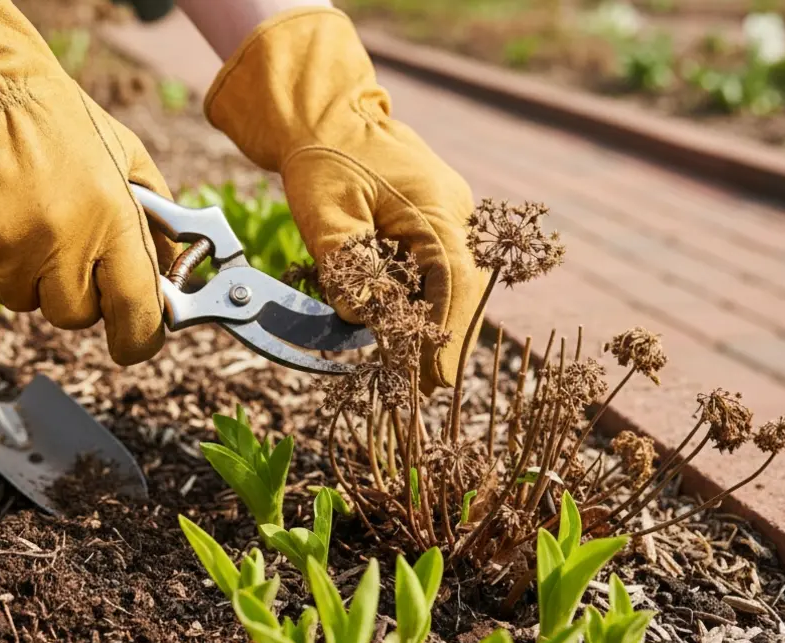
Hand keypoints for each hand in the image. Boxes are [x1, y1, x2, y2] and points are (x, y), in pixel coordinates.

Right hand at [0, 0, 172, 363]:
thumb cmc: (56, 121)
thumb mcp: (127, 157)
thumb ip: (158, 221)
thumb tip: (174, 275)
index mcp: (114, 219)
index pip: (137, 312)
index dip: (139, 337)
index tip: (135, 341)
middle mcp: (64, 242)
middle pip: (75, 316)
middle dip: (71, 289)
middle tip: (59, 239)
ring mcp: (9, 250)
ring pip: (22, 303)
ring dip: (21, 273)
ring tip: (18, 215)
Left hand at [202, 7, 485, 390]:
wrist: (326, 113)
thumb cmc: (322, 158)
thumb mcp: (324, 213)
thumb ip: (346, 267)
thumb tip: (362, 318)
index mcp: (435, 207)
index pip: (451, 285)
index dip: (444, 337)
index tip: (434, 380)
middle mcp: (454, 211)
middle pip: (462, 290)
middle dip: (444, 340)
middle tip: (425, 388)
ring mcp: (450, 213)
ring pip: (454, 282)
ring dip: (436, 323)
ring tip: (419, 370)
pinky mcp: (435, 217)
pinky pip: (439, 267)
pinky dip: (427, 299)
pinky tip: (409, 328)